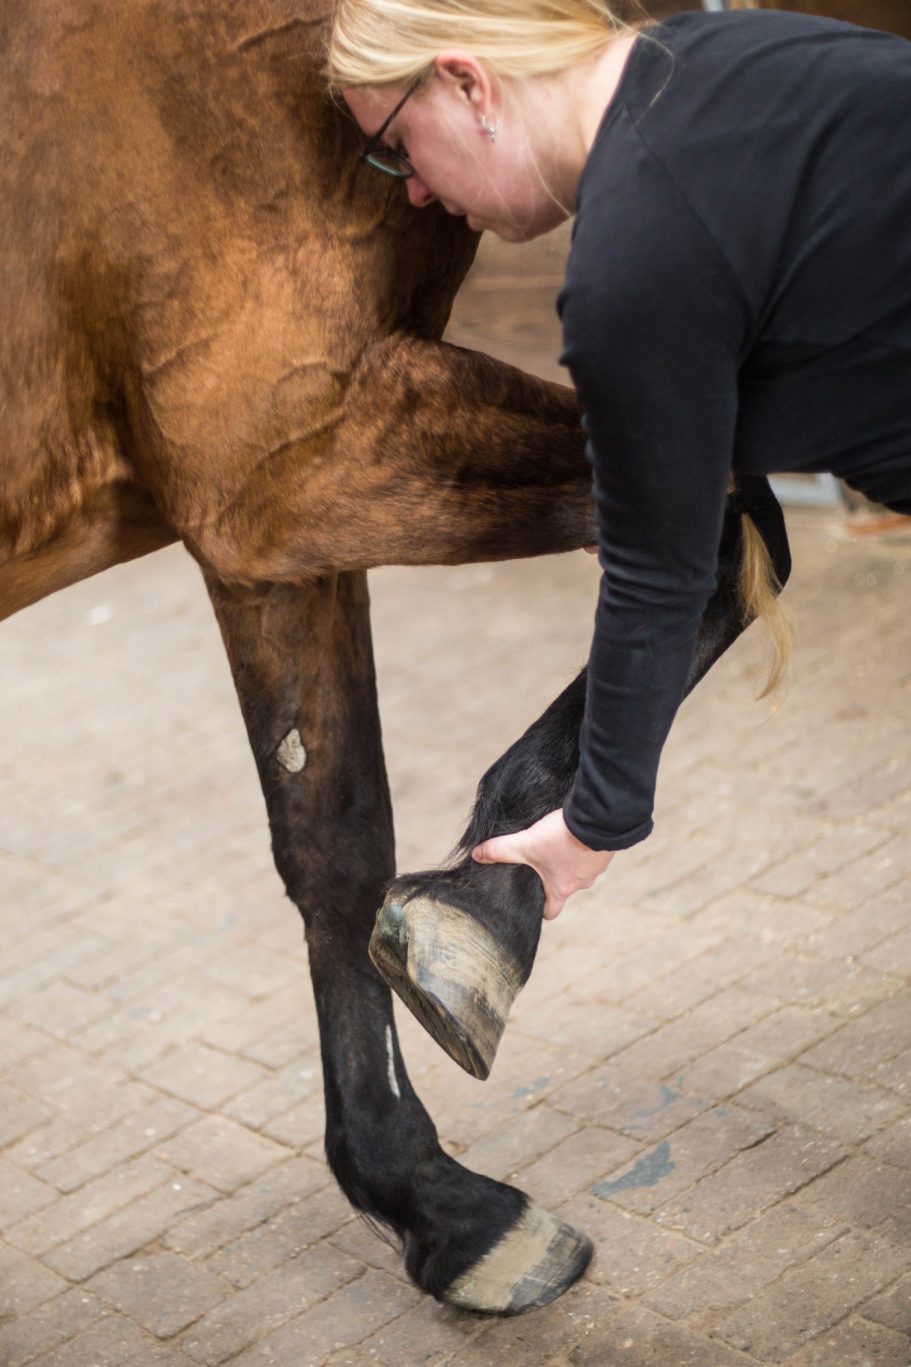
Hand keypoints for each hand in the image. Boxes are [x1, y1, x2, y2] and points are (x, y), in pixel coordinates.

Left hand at [472, 809, 614, 919]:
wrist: (598, 819)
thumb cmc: (563, 838)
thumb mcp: (525, 843)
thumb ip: (500, 849)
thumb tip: (476, 854)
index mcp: (561, 889)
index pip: (551, 911)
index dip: (539, 907)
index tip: (530, 897)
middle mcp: (581, 883)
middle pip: (563, 887)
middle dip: (552, 877)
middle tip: (539, 862)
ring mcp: (596, 868)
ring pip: (578, 870)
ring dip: (568, 859)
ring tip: (555, 843)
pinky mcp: (605, 851)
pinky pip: (591, 854)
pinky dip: (582, 846)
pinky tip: (572, 833)